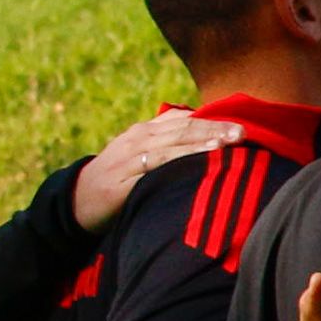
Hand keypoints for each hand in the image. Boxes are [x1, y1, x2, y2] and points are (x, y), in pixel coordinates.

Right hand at [71, 106, 232, 230]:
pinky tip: (194, 164)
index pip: (184, 120)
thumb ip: (169, 144)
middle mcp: (138, 138)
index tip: (242, 125)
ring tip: (227, 142)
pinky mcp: (123, 181)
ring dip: (199, 142)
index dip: (213, 120)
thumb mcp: (142, 156)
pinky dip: (176, 163)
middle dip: (214, 128)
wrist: (77, 200)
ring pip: (170, 145)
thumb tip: (207, 133)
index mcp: (145, 131)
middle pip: (182, 129)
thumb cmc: (119, 178)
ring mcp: (129, 158)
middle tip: (243, 132)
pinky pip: (153, 169)